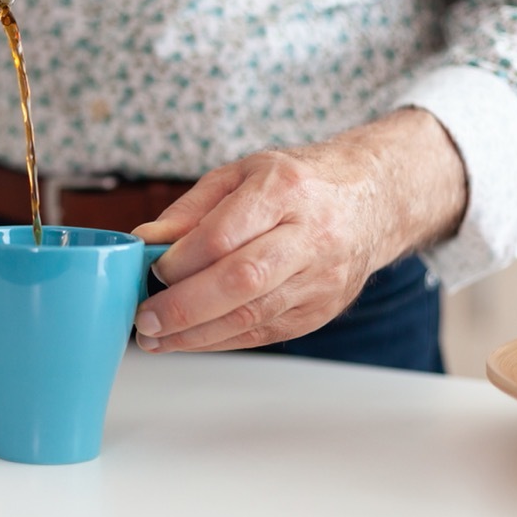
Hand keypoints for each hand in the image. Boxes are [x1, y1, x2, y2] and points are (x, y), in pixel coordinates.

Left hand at [131, 108, 466, 352]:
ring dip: (195, 334)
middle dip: (185, 307)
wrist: (371, 201)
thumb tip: (146, 241)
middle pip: (242, 280)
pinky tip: (188, 340)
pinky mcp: (320, 310)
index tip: (152, 270)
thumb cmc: (297, 184)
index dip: (183, 260)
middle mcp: (309, 236)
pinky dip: (219, 340)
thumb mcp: (241, 175)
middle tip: (145, 319)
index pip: (226, 234)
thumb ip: (190, 210)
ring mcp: (319, 278)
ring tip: (154, 339)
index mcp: (284, 190)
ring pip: (252, 316)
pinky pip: (263, 333)